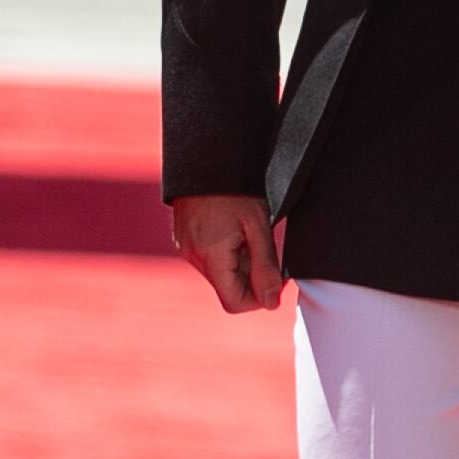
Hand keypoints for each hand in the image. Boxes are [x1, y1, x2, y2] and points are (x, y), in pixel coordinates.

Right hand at [171, 192, 285, 312]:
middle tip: (264, 246)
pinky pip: (208, 260)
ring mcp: (184, 248)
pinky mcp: (183, 240)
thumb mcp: (258, 225)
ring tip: (247, 233)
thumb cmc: (235, 186)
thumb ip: (266, 266)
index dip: (260, 298)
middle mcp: (192, 256)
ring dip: (239, 264)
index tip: (276, 275)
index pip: (235, 303)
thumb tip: (271, 304)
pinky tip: (233, 229)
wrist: (206, 155)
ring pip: (219, 275)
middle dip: (251, 277)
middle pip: (227, 289)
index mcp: (210, 255)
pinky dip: (225, 254)